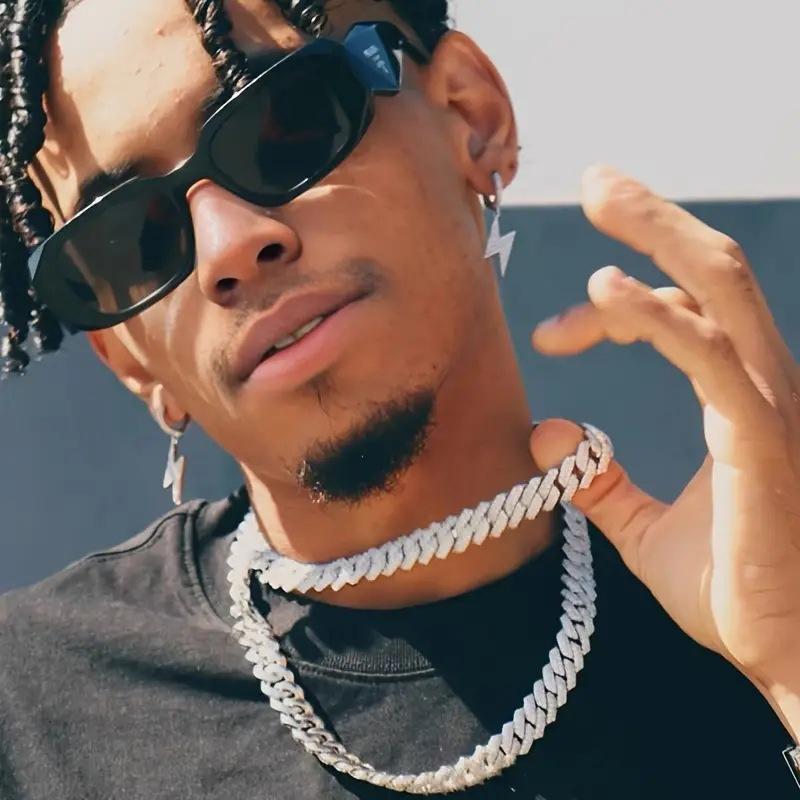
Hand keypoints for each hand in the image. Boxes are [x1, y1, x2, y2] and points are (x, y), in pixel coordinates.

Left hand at [529, 164, 799, 737]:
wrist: (790, 652)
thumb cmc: (735, 590)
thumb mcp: (647, 527)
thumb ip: (600, 479)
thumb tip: (548, 432)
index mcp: (740, 395)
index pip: (683, 313)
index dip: (617, 306)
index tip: (554, 329)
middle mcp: (761, 384)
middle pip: (713, 271)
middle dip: (654, 218)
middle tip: (596, 180)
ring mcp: (768, 405)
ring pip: (721, 289)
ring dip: (658, 232)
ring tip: (599, 189)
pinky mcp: (760, 437)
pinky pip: (709, 356)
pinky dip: (658, 317)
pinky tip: (602, 291)